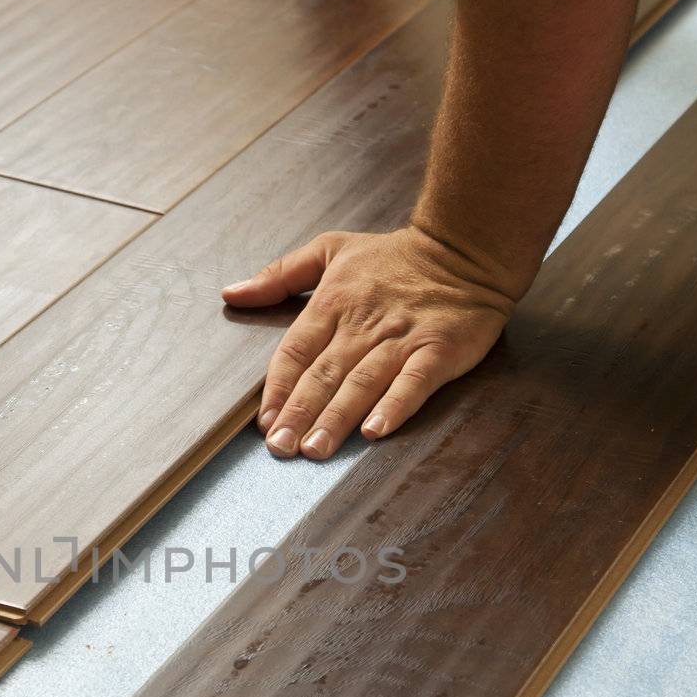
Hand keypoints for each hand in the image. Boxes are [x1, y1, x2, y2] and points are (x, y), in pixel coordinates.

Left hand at [222, 227, 517, 456]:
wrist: (465, 247)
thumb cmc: (394, 256)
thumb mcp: (330, 250)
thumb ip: (279, 275)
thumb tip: (231, 293)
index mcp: (333, 302)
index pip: (296, 351)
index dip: (278, 388)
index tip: (264, 422)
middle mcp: (363, 323)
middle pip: (324, 374)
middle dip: (299, 413)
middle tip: (281, 448)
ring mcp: (402, 337)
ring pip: (362, 382)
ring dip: (336, 417)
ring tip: (315, 449)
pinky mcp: (439, 349)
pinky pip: (414, 382)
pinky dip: (395, 406)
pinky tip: (375, 431)